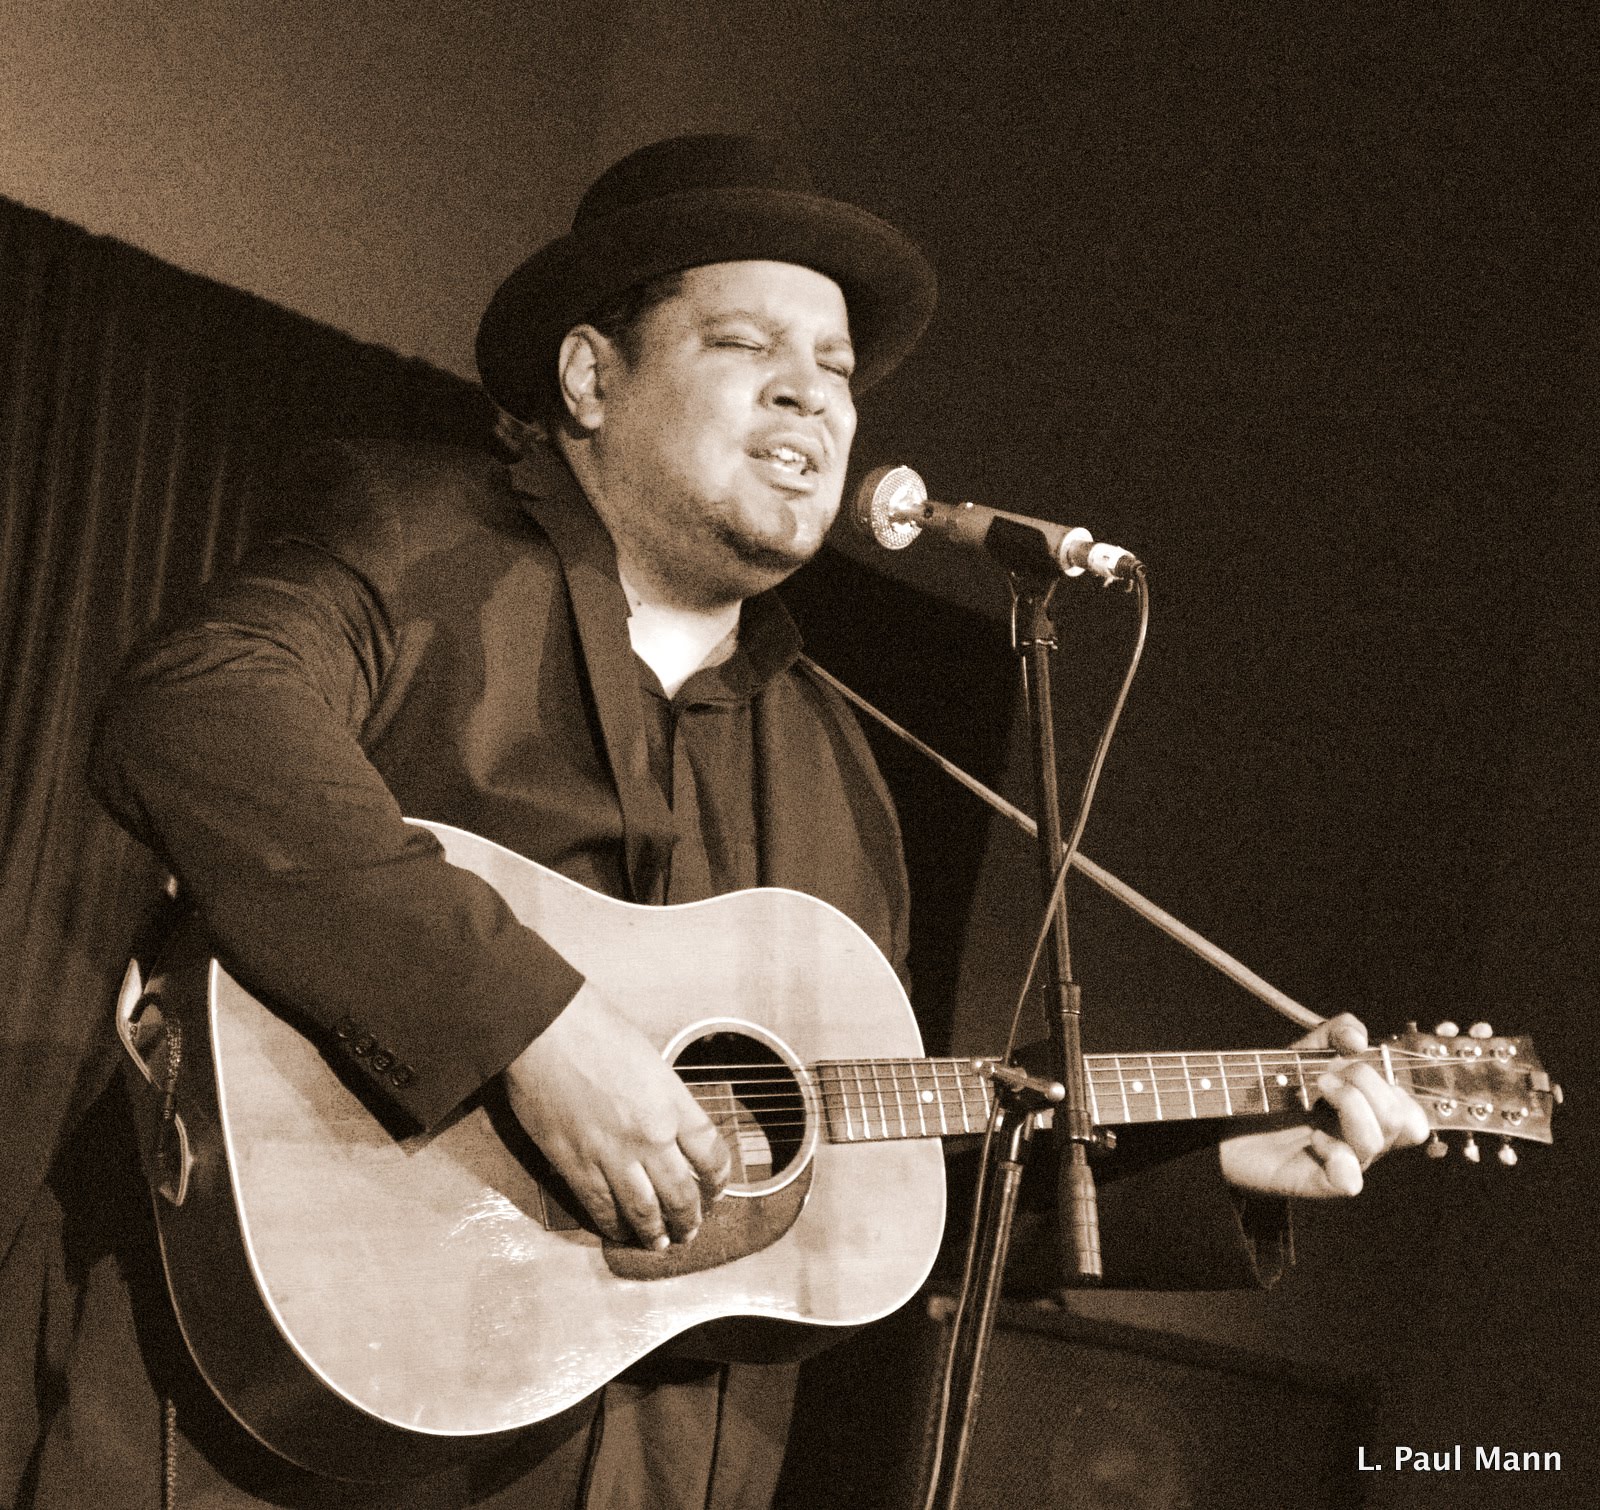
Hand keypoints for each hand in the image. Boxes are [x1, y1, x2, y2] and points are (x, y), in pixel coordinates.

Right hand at [504, 982, 730, 1247]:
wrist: (544, 1027)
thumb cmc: (594, 1027)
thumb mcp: (648, 1058)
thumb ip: (663, 1096)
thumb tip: (670, 1125)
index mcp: (672, 1102)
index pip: (712, 1154)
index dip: (719, 1180)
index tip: (717, 1189)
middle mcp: (650, 1135)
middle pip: (683, 1193)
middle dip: (691, 1218)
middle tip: (692, 1228)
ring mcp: (612, 1154)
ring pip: (645, 1211)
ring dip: (657, 1233)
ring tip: (662, 1243)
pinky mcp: (574, 1165)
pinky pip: (601, 1208)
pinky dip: (614, 1226)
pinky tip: (621, 1232)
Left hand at [1218, 1013, 1429, 1197]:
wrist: (1226, 1116)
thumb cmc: (1273, 1089)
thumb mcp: (1306, 1050)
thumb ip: (1336, 1032)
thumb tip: (1359, 1039)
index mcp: (1369, 1113)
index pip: (1412, 1109)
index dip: (1389, 1082)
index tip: (1348, 1064)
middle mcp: (1362, 1140)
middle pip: (1405, 1122)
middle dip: (1368, 1086)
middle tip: (1325, 1077)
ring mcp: (1343, 1163)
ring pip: (1376, 1143)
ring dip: (1348, 1106)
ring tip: (1313, 1094)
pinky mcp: (1316, 1182)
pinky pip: (1348, 1180)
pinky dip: (1336, 1155)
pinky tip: (1314, 1140)